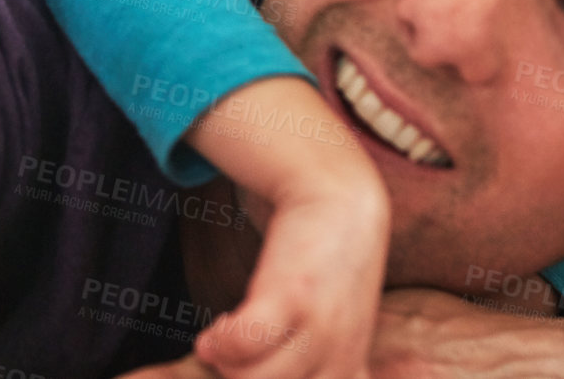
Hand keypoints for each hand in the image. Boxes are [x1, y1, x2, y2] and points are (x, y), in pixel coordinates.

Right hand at [185, 76, 389, 378]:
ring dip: (226, 366)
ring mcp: (319, 330)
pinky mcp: (294, 295)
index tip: (249, 366)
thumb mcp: (341, 328)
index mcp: (347, 372)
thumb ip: (327, 365)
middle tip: (228, 363)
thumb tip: (280, 372)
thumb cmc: (331, 270)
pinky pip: (244, 342)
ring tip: (220, 344)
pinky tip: (216, 331)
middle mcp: (338, 360)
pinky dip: (221, 343)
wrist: (341, 202)